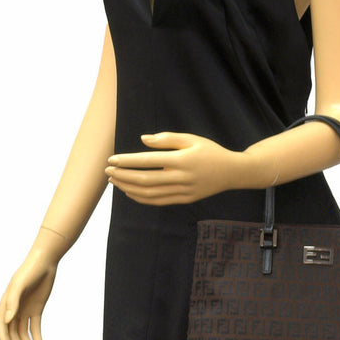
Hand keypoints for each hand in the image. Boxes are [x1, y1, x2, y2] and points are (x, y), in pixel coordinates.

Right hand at [0, 254, 57, 339]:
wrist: (45, 261)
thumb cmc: (29, 271)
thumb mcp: (19, 285)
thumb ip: (12, 301)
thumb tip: (7, 320)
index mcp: (5, 303)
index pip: (1, 326)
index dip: (4, 339)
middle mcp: (13, 308)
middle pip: (12, 332)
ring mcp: (25, 308)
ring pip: (23, 331)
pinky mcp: (36, 308)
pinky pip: (34, 325)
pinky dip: (36, 335)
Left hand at [105, 132, 244, 204]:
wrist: (231, 172)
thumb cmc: (210, 151)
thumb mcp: (192, 138)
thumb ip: (167, 138)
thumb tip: (143, 140)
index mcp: (182, 160)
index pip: (147, 161)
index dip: (127, 161)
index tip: (112, 159)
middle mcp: (181, 178)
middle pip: (144, 180)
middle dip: (122, 176)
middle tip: (108, 171)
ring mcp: (183, 191)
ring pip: (149, 194)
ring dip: (128, 188)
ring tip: (115, 181)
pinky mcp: (184, 199)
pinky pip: (158, 202)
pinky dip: (141, 198)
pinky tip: (130, 192)